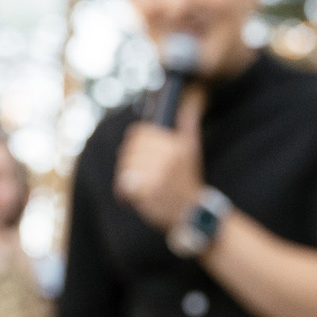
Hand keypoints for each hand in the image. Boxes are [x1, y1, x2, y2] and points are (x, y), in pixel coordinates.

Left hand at [114, 85, 206, 232]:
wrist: (192, 214)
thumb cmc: (188, 181)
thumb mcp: (193, 150)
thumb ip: (188, 125)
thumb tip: (190, 102)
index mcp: (176, 146)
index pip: (138, 133)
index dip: (136, 144)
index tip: (142, 156)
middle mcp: (168, 158)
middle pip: (129, 150)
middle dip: (131, 162)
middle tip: (140, 174)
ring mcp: (157, 175)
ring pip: (125, 166)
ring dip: (127, 177)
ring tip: (138, 185)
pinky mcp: (148, 192)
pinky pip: (124, 184)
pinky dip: (124, 191)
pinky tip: (134, 196)